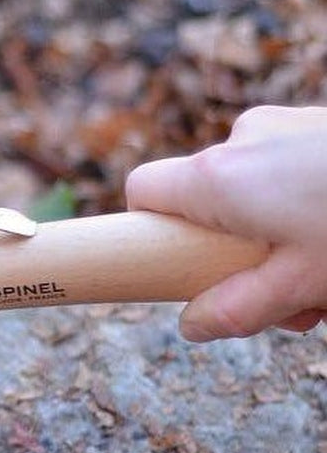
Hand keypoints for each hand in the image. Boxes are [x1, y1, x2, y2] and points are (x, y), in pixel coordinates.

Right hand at [126, 105, 326, 340]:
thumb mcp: (302, 283)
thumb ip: (238, 308)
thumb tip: (192, 325)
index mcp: (219, 180)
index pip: (144, 191)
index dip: (151, 229)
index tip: (181, 263)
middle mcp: (241, 141)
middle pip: (207, 201)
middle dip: (239, 253)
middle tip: (290, 295)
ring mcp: (283, 127)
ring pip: (255, 191)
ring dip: (280, 238)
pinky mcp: (317, 126)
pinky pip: (290, 171)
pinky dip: (306, 208)